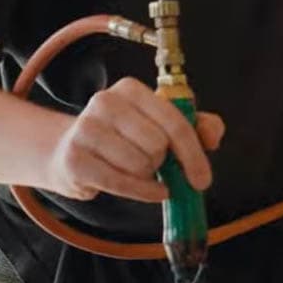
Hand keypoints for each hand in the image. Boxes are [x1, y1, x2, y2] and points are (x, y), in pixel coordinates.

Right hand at [46, 76, 224, 202]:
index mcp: (130, 89)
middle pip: (157, 145)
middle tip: (152, 162)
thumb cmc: (124, 137)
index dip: (193, 153)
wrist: (70, 150)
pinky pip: (122, 183)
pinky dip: (143, 193)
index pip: (174, 121)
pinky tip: (150, 191)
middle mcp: (105, 102)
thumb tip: (213, 134)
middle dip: (161, 161)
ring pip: (140, 165)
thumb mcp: (160, 124)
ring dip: (146, 175)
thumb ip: (195, 126)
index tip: (202, 179)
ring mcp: (85, 129)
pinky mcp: (74, 159)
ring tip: (135, 168)